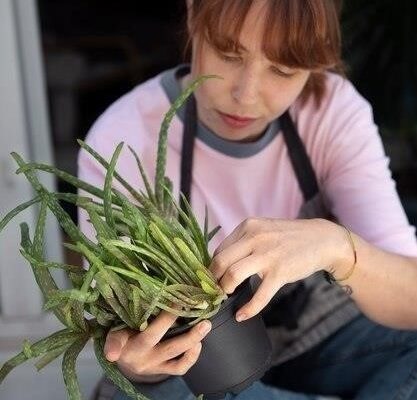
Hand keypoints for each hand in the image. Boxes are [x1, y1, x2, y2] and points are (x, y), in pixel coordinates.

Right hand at [104, 311, 211, 381]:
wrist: (129, 360)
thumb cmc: (125, 334)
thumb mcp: (117, 326)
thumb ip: (126, 314)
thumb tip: (135, 289)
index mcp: (120, 341)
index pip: (116, 340)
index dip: (115, 346)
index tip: (113, 353)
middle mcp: (136, 355)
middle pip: (151, 337)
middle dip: (170, 320)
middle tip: (187, 304)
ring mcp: (151, 364)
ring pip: (172, 351)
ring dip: (191, 338)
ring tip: (205, 325)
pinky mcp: (161, 370)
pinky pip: (179, 367)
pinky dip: (191, 356)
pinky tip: (199, 343)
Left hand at [209, 217, 349, 321]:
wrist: (321, 239)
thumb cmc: (288, 237)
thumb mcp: (263, 230)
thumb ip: (243, 242)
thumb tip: (221, 263)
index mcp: (248, 227)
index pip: (219, 250)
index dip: (212, 268)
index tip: (211, 279)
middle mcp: (254, 237)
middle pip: (220, 262)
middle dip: (213, 280)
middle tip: (214, 290)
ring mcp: (267, 255)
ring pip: (233, 275)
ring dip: (225, 289)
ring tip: (226, 296)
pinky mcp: (280, 272)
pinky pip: (259, 295)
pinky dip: (248, 309)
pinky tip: (242, 315)